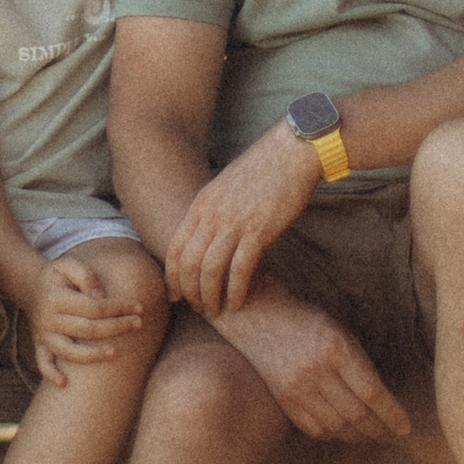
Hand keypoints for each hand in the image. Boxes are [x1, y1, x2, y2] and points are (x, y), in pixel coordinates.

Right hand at [28, 255, 147, 386]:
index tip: (139, 307)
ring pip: (68, 352)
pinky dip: (50, 374)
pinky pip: (43, 363)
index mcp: (57, 298)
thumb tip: (101, 297)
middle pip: (87, 329)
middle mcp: (49, 319)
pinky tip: (64, 383)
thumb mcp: (68, 265)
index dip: (118, 307)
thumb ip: (86, 276)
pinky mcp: (40, 346)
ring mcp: (44, 335)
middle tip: (139, 324)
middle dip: (116, 328)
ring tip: (116, 353)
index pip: (94, 306)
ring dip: (93, 355)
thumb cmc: (57, 276)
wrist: (30, 286)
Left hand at [163, 125, 319, 318]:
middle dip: (189, 292)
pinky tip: (237, 303)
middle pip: (188, 263)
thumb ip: (214, 210)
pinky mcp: (258, 230)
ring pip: (209, 270)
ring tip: (215, 311)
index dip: (172, 276)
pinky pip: (240, 269)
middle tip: (197, 309)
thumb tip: (209, 234)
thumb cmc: (264, 170)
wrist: (291, 152)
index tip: (174, 295)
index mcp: (201, 204)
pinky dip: (236, 291)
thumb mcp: (227, 187)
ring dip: (209, 297)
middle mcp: (211, 214)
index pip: (175, 247)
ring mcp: (233, 222)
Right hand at [219, 284, 411, 444]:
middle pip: (356, 415)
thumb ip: (360, 364)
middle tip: (390, 435)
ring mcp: (297, 388)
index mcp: (336, 349)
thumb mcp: (340, 333)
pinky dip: (334, 434)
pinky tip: (343, 431)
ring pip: (337, 427)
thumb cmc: (308, 322)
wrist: (260, 319)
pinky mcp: (284, 400)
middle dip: (379, 430)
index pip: (372, 393)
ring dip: (359, 436)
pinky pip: (315, 429)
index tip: (405, 427)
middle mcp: (316, 371)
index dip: (392, 415)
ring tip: (370, 435)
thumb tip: (383, 401)